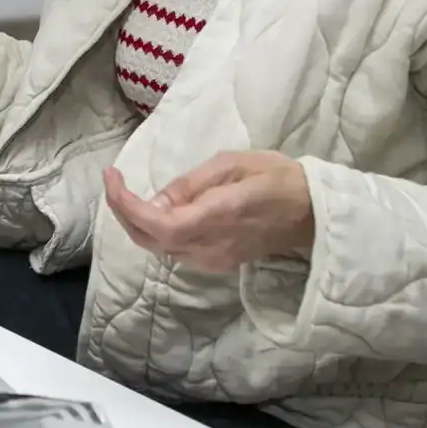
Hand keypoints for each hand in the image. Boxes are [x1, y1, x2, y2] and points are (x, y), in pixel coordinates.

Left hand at [103, 151, 314, 271]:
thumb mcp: (231, 164)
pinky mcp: (219, 263)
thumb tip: (155, 201)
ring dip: (137, 224)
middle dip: (123, 213)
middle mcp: (210, 247)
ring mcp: (215, 260)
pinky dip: (157, 232)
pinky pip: (177, 251)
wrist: (314, 212)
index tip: (112, 177)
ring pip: (161, 249)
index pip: (157, 224)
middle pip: (150, 241)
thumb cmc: (276, 178)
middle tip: (114, 183)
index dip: (125, 204)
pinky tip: (156, 211)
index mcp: (215, 218)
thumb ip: (189, 185)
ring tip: (128, 193)